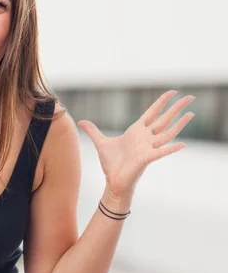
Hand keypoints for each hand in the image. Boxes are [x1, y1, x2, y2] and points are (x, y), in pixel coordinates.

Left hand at [77, 90, 194, 200]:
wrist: (113, 181)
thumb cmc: (111, 163)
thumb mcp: (100, 143)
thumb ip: (92, 131)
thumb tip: (81, 121)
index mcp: (136, 131)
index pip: (153, 113)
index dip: (162, 102)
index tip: (173, 92)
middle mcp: (146, 138)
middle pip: (165, 119)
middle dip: (177, 108)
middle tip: (191, 97)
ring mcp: (148, 148)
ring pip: (167, 133)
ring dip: (179, 124)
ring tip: (192, 114)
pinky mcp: (146, 159)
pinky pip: (160, 153)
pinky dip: (170, 149)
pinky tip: (182, 144)